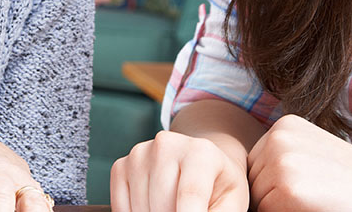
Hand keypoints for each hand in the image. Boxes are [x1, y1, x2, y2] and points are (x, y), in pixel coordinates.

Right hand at [110, 130, 248, 211]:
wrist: (200, 163)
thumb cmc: (219, 188)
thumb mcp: (231, 203)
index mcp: (201, 152)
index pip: (190, 195)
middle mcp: (166, 145)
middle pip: (163, 206)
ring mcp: (140, 154)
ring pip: (141, 209)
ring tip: (175, 208)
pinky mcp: (121, 166)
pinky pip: (121, 207)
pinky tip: (154, 208)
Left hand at [247, 114, 351, 211]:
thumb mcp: (314, 157)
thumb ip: (280, 162)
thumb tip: (239, 187)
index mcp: (284, 127)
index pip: (255, 170)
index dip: (276, 189)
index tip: (311, 189)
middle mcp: (278, 139)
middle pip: (253, 186)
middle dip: (274, 200)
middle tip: (316, 198)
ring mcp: (281, 163)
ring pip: (259, 204)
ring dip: (281, 210)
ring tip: (318, 202)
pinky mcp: (287, 191)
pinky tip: (318, 209)